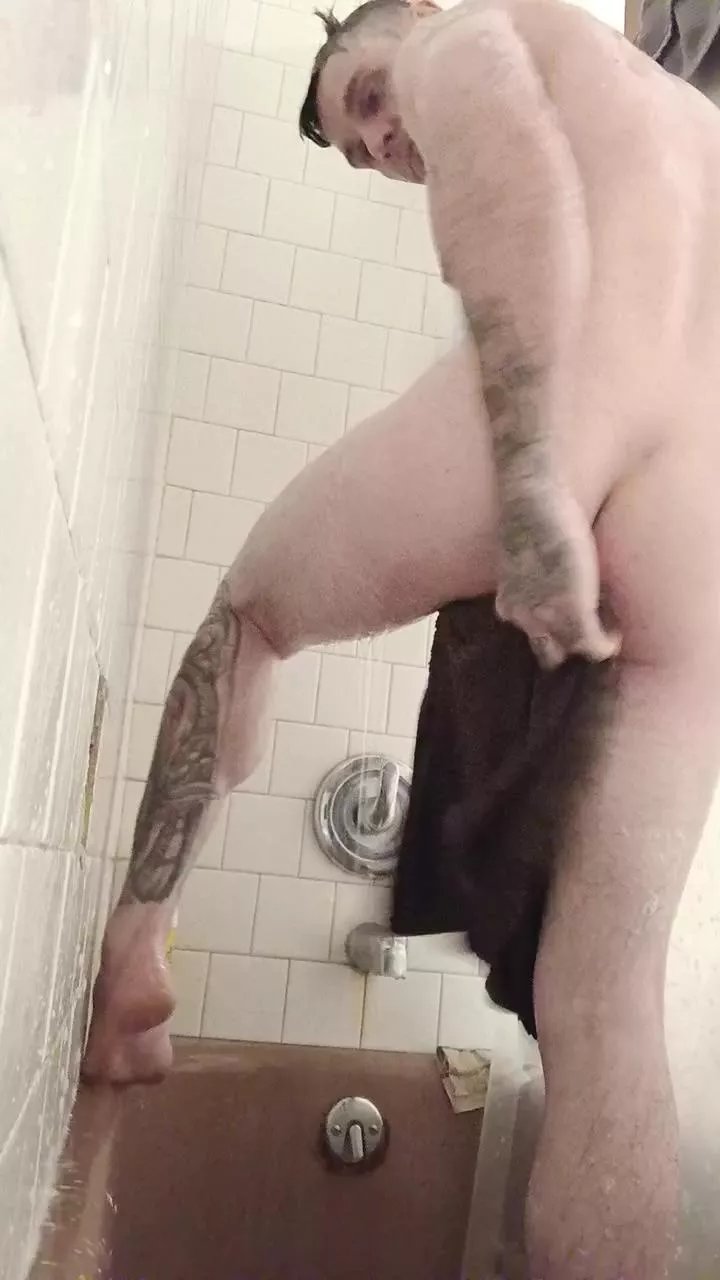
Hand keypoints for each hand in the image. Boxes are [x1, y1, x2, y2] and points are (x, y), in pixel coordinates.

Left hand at [495, 487, 620, 669]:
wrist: (532, 498)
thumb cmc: (530, 517)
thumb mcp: (524, 557)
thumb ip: (533, 579)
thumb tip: (553, 585)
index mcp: (509, 603)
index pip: (532, 637)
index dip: (554, 636)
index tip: (570, 627)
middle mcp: (522, 616)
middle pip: (549, 653)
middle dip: (569, 647)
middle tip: (589, 635)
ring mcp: (546, 616)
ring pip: (573, 648)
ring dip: (591, 642)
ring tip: (606, 630)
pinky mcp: (573, 611)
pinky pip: (593, 644)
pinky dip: (606, 644)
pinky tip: (615, 635)